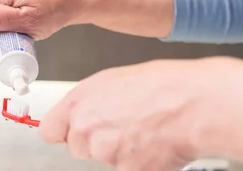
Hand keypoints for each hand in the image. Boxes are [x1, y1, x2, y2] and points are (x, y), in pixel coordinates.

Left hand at [39, 57, 242, 169]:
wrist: (192, 104)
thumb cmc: (161, 85)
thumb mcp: (114, 81)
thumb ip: (91, 101)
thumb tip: (84, 112)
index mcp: (79, 102)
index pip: (49, 130)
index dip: (62, 132)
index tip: (69, 132)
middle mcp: (85, 128)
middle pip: (78, 147)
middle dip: (96, 141)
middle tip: (123, 126)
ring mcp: (105, 152)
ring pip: (105, 159)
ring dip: (120, 152)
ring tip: (144, 131)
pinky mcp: (126, 170)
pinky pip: (127, 169)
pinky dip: (140, 163)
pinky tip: (153, 145)